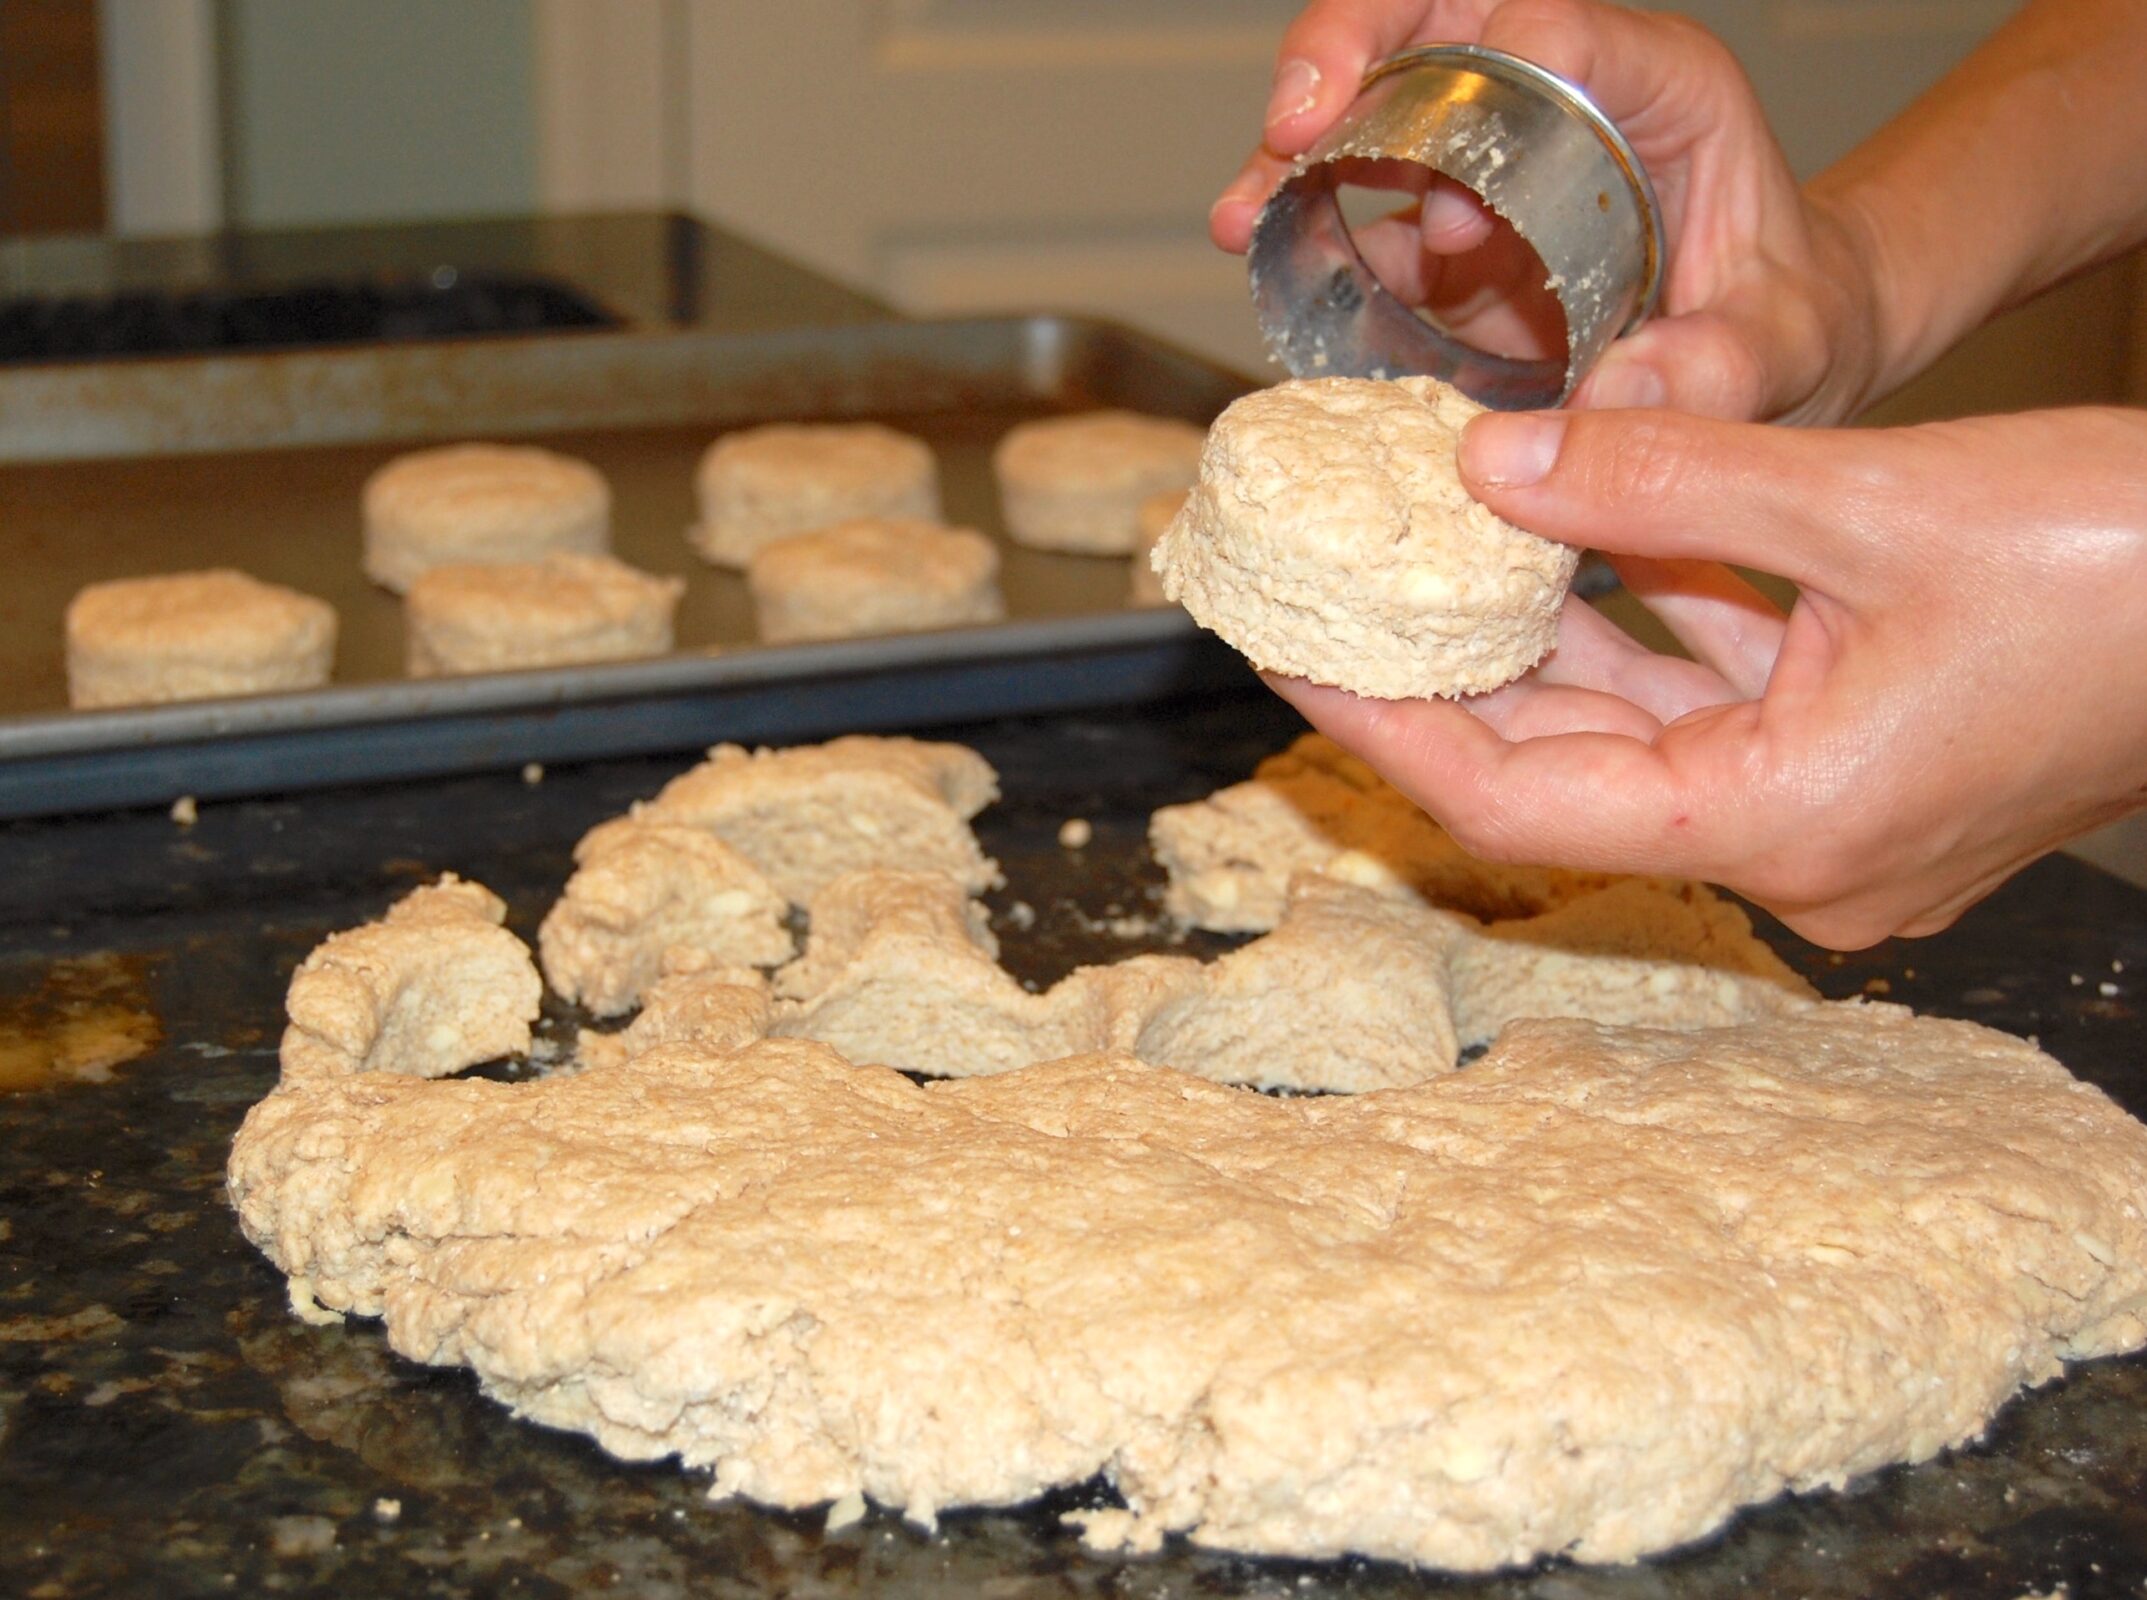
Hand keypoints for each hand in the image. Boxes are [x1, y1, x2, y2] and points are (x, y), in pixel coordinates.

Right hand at [1211, 0, 1879, 422]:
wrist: (1766, 353)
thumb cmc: (1789, 320)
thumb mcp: (1781, 349)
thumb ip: (1717, 369)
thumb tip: (1615, 400)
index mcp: (1659, 90)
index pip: (1568, 28)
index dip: (1498, 52)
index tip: (1449, 158)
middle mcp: (1562, 100)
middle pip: (1436, 18)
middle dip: (1347, 53)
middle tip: (1293, 124)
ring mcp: (1492, 159)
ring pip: (1373, 103)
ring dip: (1295, 152)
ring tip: (1246, 221)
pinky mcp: (1446, 229)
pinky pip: (1361, 209)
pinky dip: (1307, 236)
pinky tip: (1274, 273)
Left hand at [1268, 404, 2146, 947]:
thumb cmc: (2128, 567)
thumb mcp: (1873, 499)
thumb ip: (1666, 475)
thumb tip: (1492, 460)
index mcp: (1784, 824)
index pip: (1514, 798)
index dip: (1382, 725)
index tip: (1284, 652)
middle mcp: (1792, 847)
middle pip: (1560, 767)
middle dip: (1441, 672)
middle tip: (1326, 587)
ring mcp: (1826, 811)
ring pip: (1633, 725)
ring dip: (1535, 639)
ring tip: (1414, 551)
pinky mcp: (1857, 759)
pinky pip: (1708, 698)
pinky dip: (1636, 625)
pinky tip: (1556, 542)